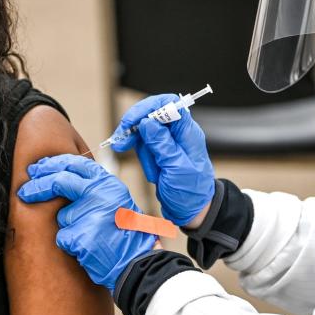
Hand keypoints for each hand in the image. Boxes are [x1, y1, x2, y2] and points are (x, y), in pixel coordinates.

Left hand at [17, 154, 156, 293]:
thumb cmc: (123, 234)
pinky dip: (70, 245)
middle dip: (38, 186)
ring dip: (68, 228)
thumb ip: (92, 187)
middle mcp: (101, 194)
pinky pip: (63, 238)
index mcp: (108, 183)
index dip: (52, 164)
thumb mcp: (114, 201)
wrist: (136, 264)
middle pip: (59, 181)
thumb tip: (58, 174)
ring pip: (62, 216)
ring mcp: (91, 214)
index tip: (37, 169)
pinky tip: (87, 249)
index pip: (74, 163)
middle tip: (24, 191)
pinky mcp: (81, 236)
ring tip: (89, 237)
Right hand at [111, 94, 214, 225]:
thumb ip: (162, 145)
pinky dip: (142, 158)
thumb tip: (148, 122)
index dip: (148, 107)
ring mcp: (167, 142)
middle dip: (134, 127)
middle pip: (151, 114)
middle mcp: (177, 133)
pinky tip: (151, 173)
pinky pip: (143, 145)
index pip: (169, 103)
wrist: (192, 211)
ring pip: (143, 131)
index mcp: (187, 132)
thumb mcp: (177, 169)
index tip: (132, 121)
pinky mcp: (159, 151)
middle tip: (121, 142)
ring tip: (152, 173)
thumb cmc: (191, 192)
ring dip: (141, 150)